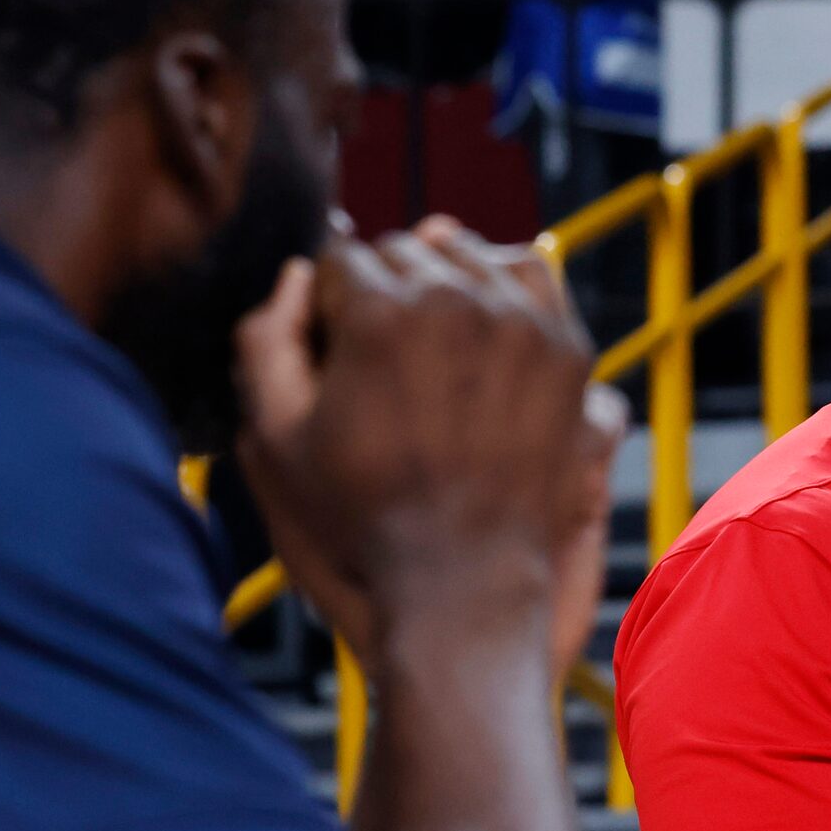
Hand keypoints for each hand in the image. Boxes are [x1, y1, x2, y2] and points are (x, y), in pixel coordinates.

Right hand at [235, 217, 611, 659]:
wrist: (464, 576)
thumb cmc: (364, 514)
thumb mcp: (277, 437)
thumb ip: (265, 339)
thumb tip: (298, 275)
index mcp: (377, 312)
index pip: (340, 260)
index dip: (330, 309)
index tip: (338, 353)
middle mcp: (454, 299)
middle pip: (402, 254)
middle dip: (384, 294)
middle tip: (383, 359)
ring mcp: (520, 319)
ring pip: (465, 257)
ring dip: (442, 286)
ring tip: (431, 347)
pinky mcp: (565, 345)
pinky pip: (528, 277)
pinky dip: (502, 289)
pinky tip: (481, 328)